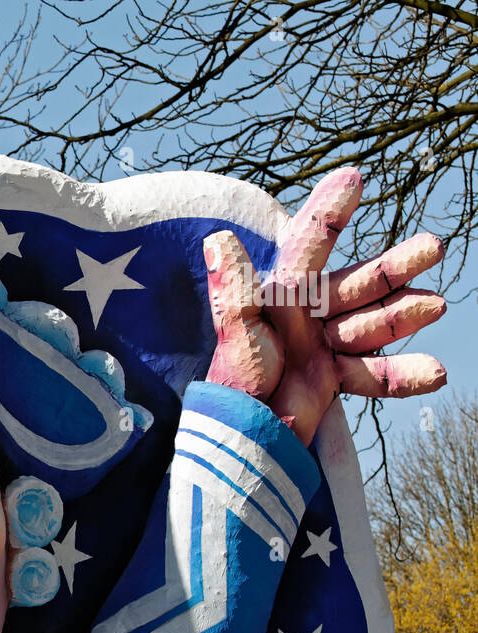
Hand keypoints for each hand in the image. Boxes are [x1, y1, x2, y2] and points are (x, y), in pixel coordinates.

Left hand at [204, 167, 446, 444]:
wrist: (242, 439)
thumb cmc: (235, 384)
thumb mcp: (235, 335)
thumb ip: (233, 292)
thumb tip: (217, 240)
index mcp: (279, 296)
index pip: (309, 245)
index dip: (330, 211)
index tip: (354, 176)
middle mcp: (303, 315)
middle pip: (357, 283)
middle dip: (395, 266)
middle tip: (433, 246)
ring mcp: (320, 344)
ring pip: (371, 323)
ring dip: (402, 315)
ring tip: (434, 306)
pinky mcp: (331, 376)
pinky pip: (373, 372)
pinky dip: (400, 374)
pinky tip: (433, 373)